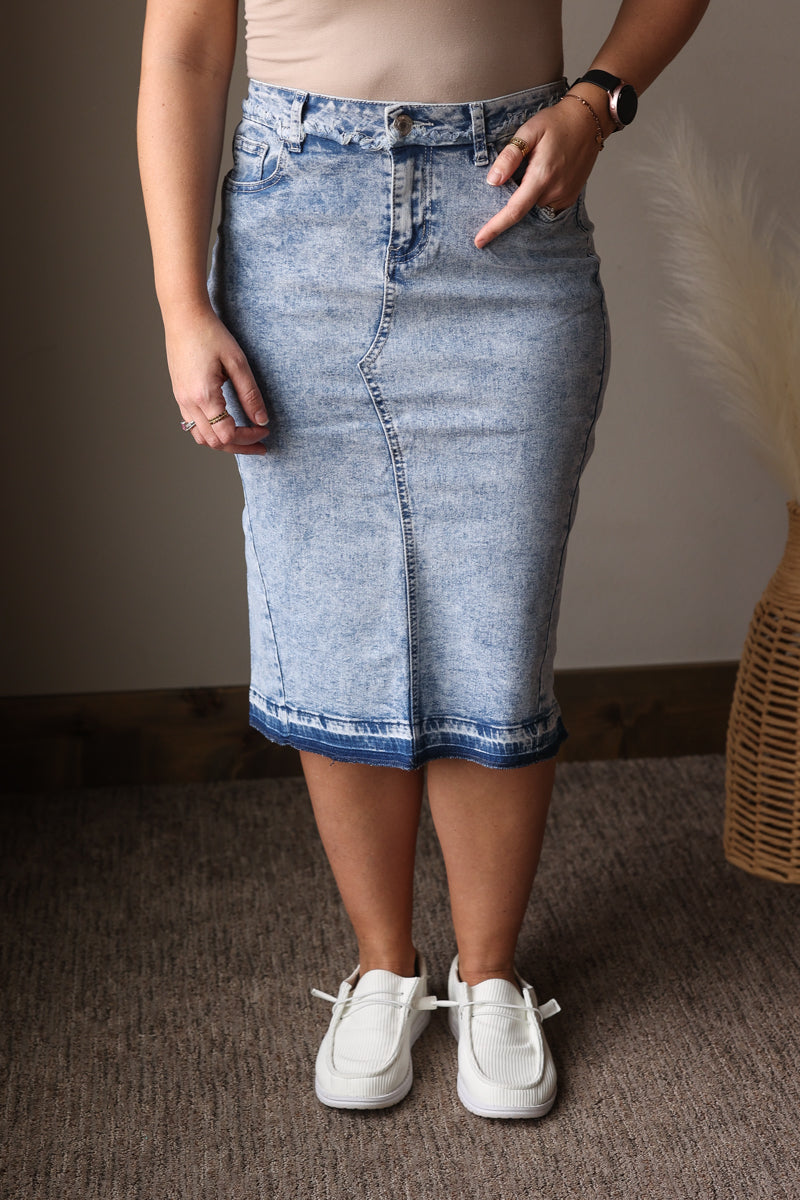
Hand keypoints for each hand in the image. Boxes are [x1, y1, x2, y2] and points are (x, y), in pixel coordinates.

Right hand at [165, 306, 269, 455]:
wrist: (184, 316)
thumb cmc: (211, 334)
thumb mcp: (238, 363)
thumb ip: (250, 394)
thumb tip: (262, 420)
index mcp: (203, 396)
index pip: (228, 434)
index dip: (249, 437)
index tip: (265, 430)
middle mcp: (188, 403)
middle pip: (214, 442)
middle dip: (240, 446)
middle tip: (261, 443)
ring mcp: (180, 400)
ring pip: (201, 438)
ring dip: (224, 443)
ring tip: (244, 439)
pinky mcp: (179, 395)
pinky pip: (193, 425)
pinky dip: (212, 432)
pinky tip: (226, 425)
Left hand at [474, 94, 606, 247]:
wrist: (588, 121)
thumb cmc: (557, 123)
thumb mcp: (529, 131)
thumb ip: (510, 156)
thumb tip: (493, 181)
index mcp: (542, 176)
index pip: (514, 210)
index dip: (495, 227)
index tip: (480, 241)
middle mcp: (555, 191)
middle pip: (522, 211)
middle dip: (507, 207)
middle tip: (502, 188)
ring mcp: (564, 196)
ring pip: (533, 209)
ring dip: (523, 201)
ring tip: (524, 175)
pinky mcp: (569, 197)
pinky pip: (546, 206)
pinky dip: (534, 200)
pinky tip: (534, 182)